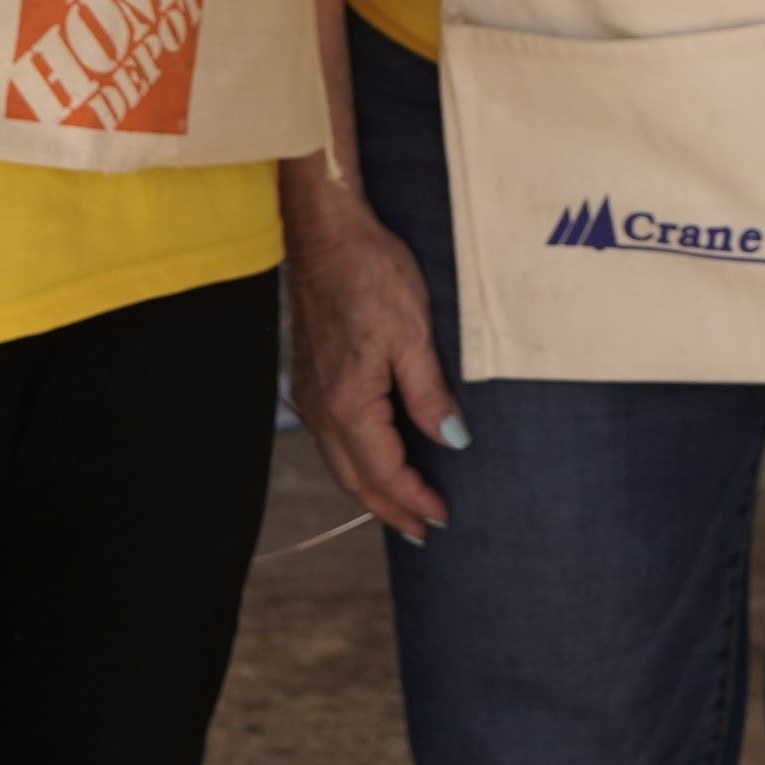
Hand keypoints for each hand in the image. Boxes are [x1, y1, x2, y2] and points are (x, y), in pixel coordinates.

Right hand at [281, 173, 459, 540]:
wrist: (325, 232)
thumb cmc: (371, 273)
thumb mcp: (414, 332)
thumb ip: (429, 393)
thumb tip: (452, 440)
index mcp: (350, 402)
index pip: (385, 471)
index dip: (415, 499)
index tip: (443, 517)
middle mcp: (323, 407)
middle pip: (356, 479)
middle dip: (390, 510)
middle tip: (423, 532)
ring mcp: (313, 393)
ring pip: (341, 461)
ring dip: (371, 489)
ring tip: (402, 506)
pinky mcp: (312, 377)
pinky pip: (334, 437)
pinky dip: (357, 460)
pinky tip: (375, 457)